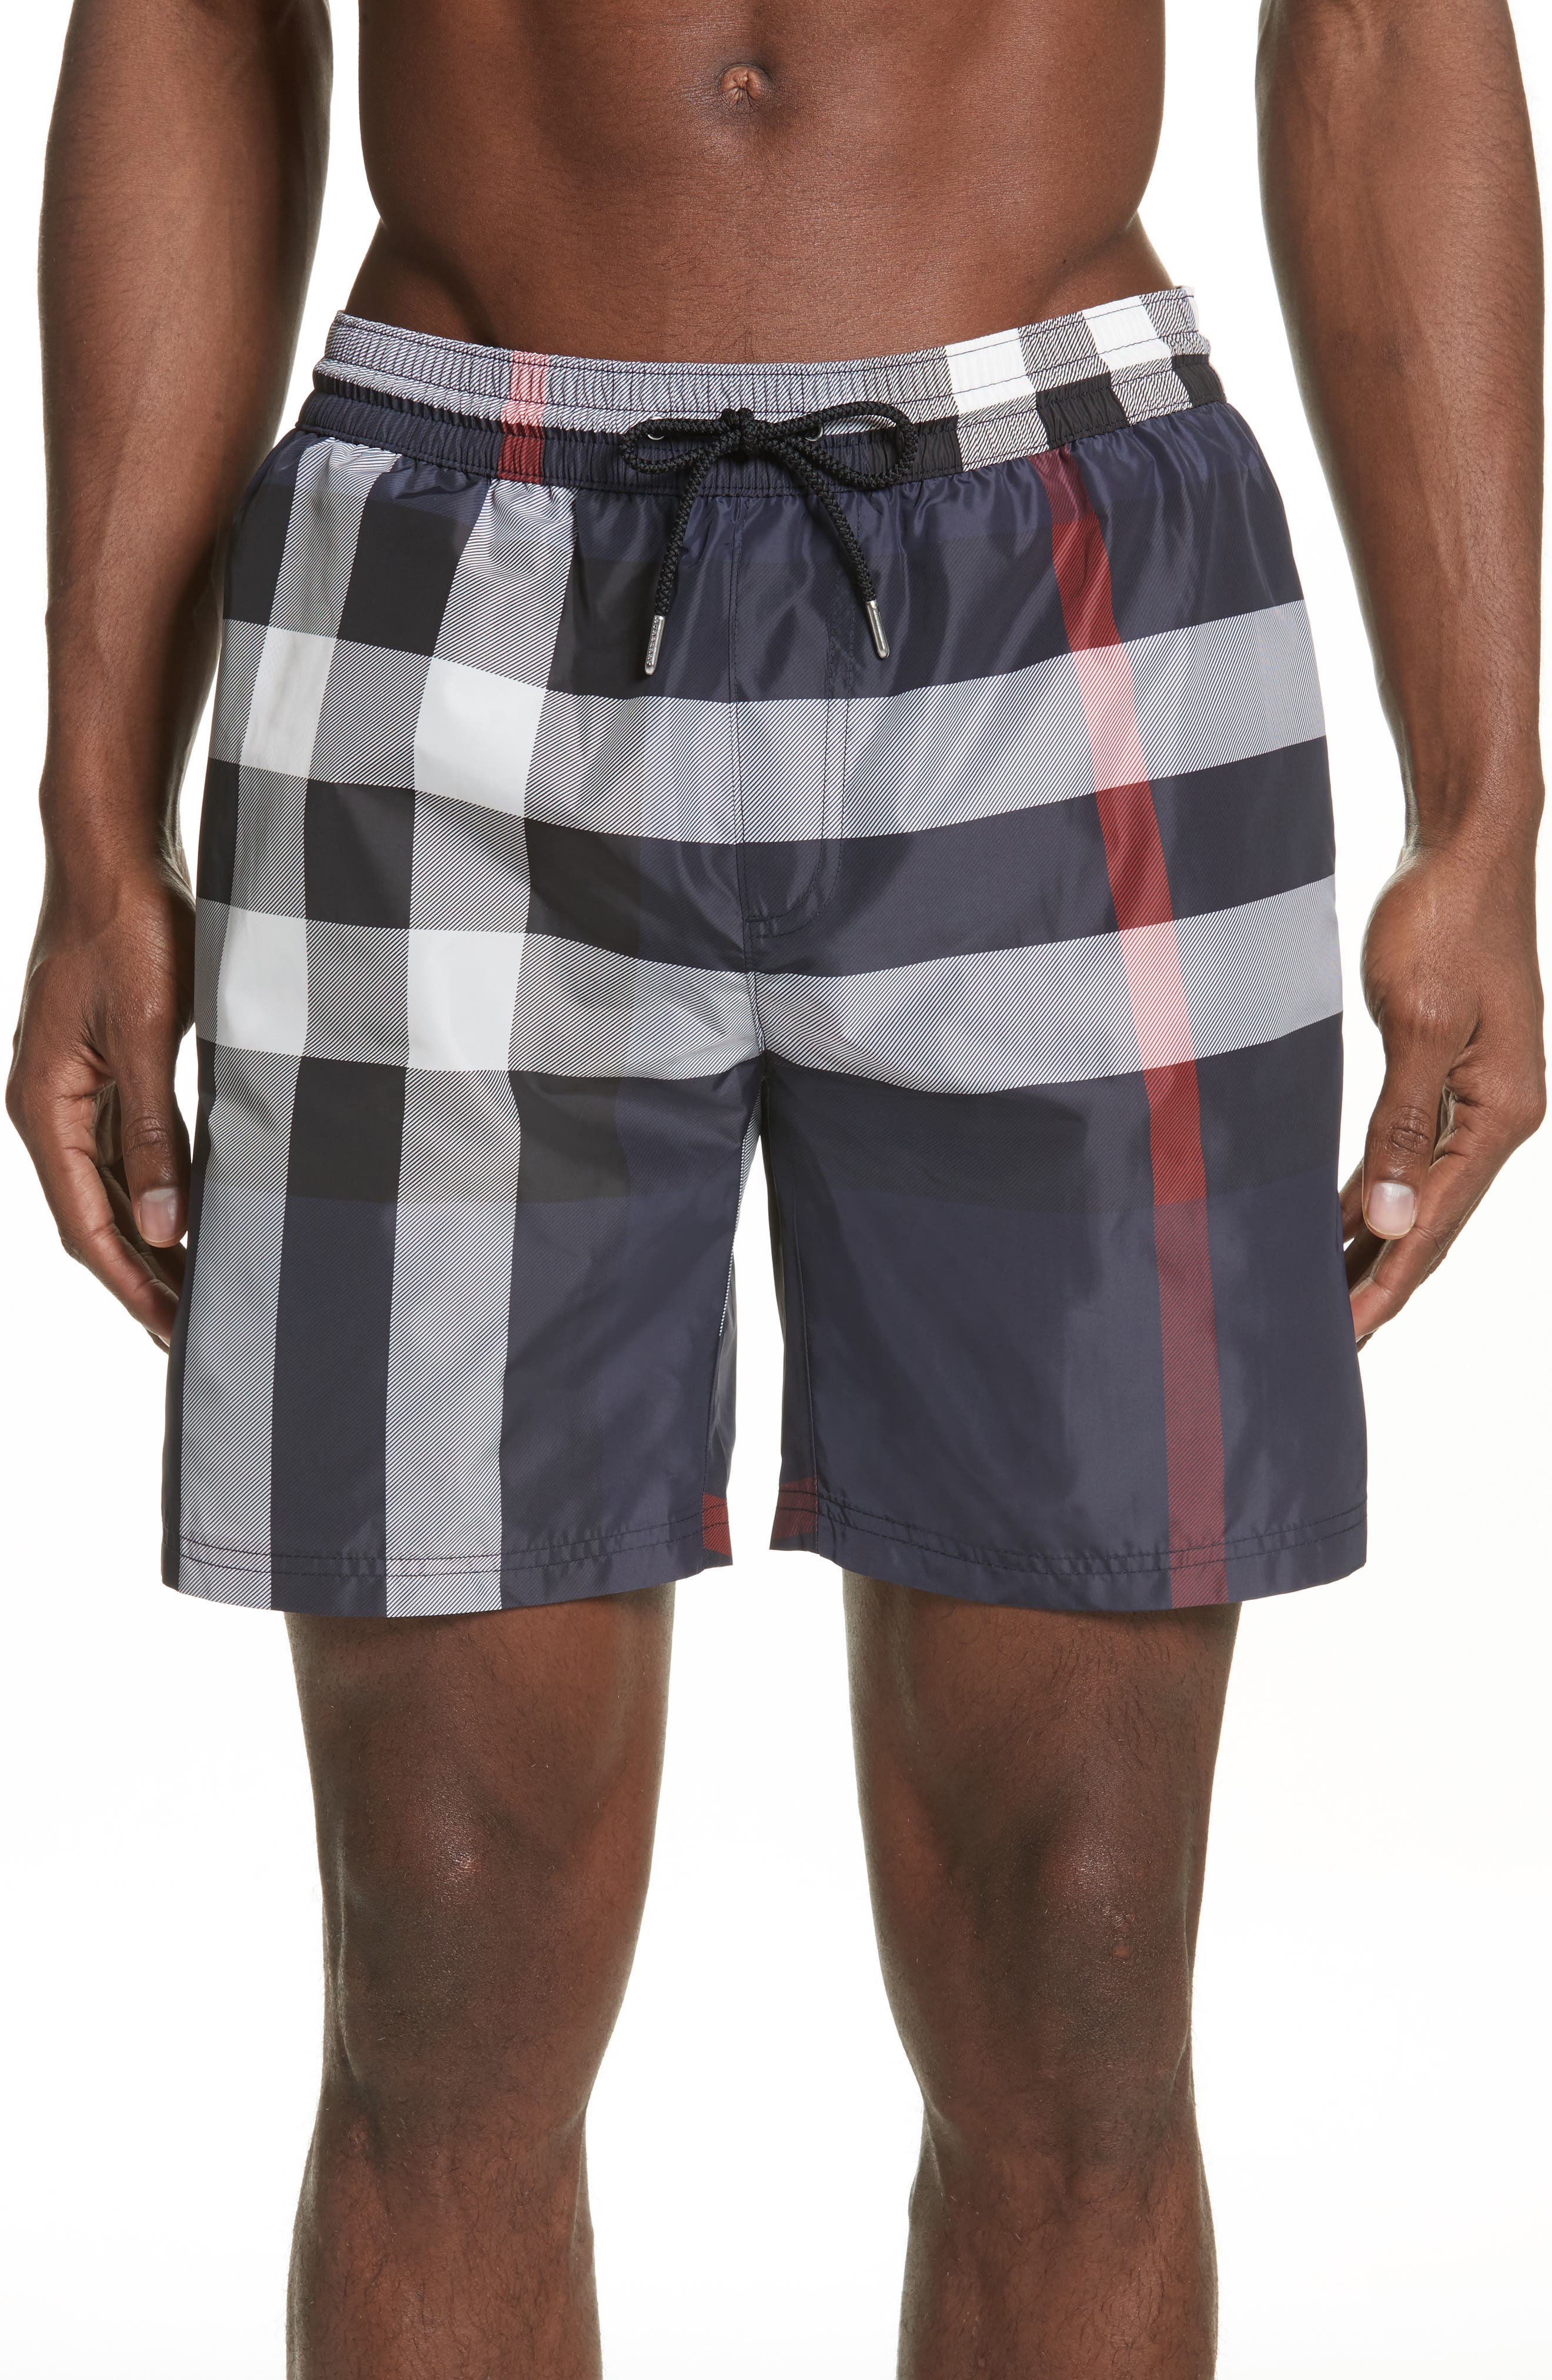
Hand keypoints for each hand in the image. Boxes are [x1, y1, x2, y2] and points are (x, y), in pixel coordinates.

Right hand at [8, 854, 194, 1347]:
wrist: (119, 853)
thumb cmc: (131, 928)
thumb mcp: (149, 1034)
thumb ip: (154, 1133)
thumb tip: (164, 1226)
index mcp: (44, 1106)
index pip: (85, 1225)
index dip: (131, 1284)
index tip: (173, 1332)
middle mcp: (49, 1106)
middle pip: (95, 1216)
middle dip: (143, 1277)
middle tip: (194, 1332)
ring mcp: (75, 1087)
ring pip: (111, 1187)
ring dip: (152, 1239)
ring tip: (199, 1288)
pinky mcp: (105, 1066)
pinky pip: (125, 1148)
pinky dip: (157, 1189)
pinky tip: (193, 1214)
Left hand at [1343, 835, 1543, 1344]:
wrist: (1464, 846)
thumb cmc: (1443, 921)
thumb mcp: (1421, 1024)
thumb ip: (1404, 1124)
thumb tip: (1392, 1218)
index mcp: (1502, 1115)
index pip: (1435, 1224)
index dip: (1387, 1284)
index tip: (1343, 1338)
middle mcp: (1497, 1117)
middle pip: (1430, 1224)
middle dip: (1377, 1283)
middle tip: (1323, 1343)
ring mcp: (1475, 1099)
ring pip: (1415, 1196)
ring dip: (1370, 1246)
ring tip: (1320, 1298)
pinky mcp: (1446, 1074)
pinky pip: (1405, 1155)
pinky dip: (1370, 1194)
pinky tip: (1335, 1224)